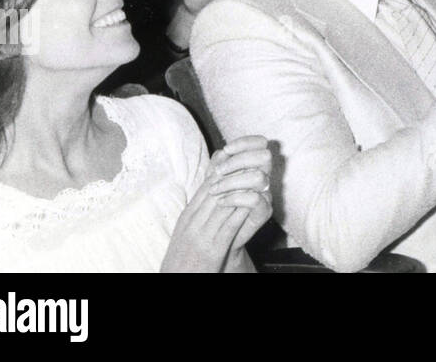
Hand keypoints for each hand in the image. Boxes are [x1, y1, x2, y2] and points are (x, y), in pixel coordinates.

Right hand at [161, 136, 272, 272]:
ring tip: (260, 174)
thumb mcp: (188, 229)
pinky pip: (228, 225)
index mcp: (188, 215)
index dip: (226, 167)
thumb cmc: (184, 257)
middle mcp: (192, 221)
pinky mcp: (211, 249)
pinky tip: (255, 200)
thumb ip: (200, 208)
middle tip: (255, 158)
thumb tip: (212, 186)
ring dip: (242, 187)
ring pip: (223, 202)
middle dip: (236, 172)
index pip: (207, 184)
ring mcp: (201, 234)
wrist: (175, 281)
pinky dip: (241, 210)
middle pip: (215, 188)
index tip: (242, 155)